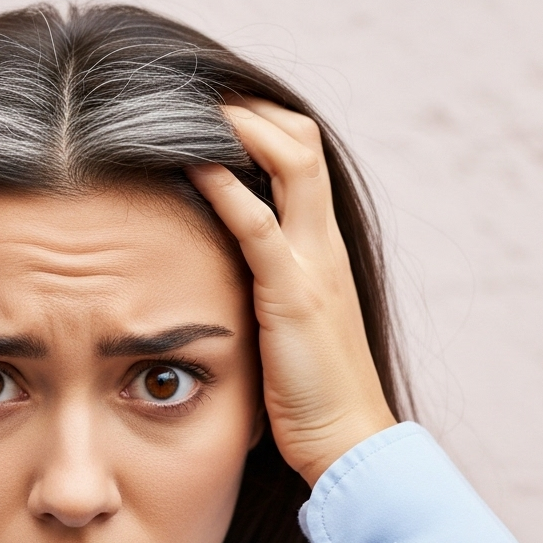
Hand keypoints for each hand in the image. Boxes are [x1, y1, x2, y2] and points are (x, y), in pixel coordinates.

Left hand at [187, 99, 396, 485]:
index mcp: (323, 250)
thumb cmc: (312, 393)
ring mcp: (312, 266)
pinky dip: (227, 189)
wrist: (348, 441)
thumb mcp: (289, 323)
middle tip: (202, 100)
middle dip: (252, 112)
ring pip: (293, 165)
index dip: (265, 127)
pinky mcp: (293, 296)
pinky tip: (194, 167)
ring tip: (196, 112)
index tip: (217, 116)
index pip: (305, 159)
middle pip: (303, 144)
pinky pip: (260, 226)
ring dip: (242, 130)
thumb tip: (225, 271)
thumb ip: (269, 287)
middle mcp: (323, 246)